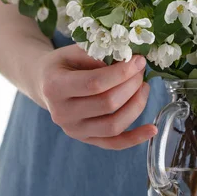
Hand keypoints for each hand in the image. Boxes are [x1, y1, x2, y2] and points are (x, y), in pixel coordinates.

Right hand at [31, 45, 156, 149]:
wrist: (45, 84)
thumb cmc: (63, 64)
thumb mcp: (72, 51)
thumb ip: (97, 54)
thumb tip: (129, 59)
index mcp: (55, 87)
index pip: (95, 83)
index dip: (122, 73)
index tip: (139, 61)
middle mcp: (62, 113)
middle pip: (108, 104)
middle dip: (132, 86)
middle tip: (141, 71)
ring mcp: (75, 130)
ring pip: (114, 125)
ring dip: (136, 105)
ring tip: (144, 87)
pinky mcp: (87, 140)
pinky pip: (114, 144)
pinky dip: (135, 138)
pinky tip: (151, 129)